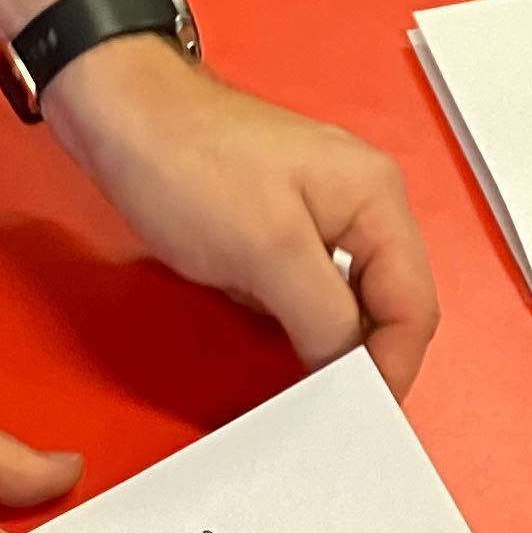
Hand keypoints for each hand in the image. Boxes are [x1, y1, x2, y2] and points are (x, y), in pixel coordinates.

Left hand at [43, 37, 442, 392]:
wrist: (117, 112)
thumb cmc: (190, 168)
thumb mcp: (267, 251)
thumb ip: (325, 317)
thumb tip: (353, 372)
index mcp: (377, 198)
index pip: (415, 304)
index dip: (393, 366)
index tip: (359, 419)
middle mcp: (362, 202)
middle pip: (388, 302)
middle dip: (364, 357)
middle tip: (327, 410)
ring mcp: (320, 211)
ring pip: (346, 300)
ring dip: (327, 341)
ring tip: (300, 386)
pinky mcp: (280, 222)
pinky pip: (308, 287)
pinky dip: (295, 319)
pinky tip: (270, 339)